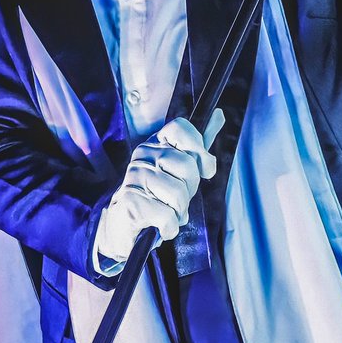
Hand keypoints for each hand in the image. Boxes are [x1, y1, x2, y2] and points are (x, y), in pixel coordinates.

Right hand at [94, 111, 224, 269]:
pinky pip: (166, 215)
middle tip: (177, 198)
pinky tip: (161, 226)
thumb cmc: (155, 197)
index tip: (205, 169)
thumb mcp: (178, 170)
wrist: (122, 227)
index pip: (180, 128)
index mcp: (155, 145)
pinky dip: (170, 227)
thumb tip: (218, 115)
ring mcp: (134, 179)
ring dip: (179, 211)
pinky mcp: (130, 203)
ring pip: (177, 193)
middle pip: (186, 165)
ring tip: (167, 212)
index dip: (198, 149)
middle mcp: (142, 157)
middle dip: (190, 189)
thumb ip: (196, 145)